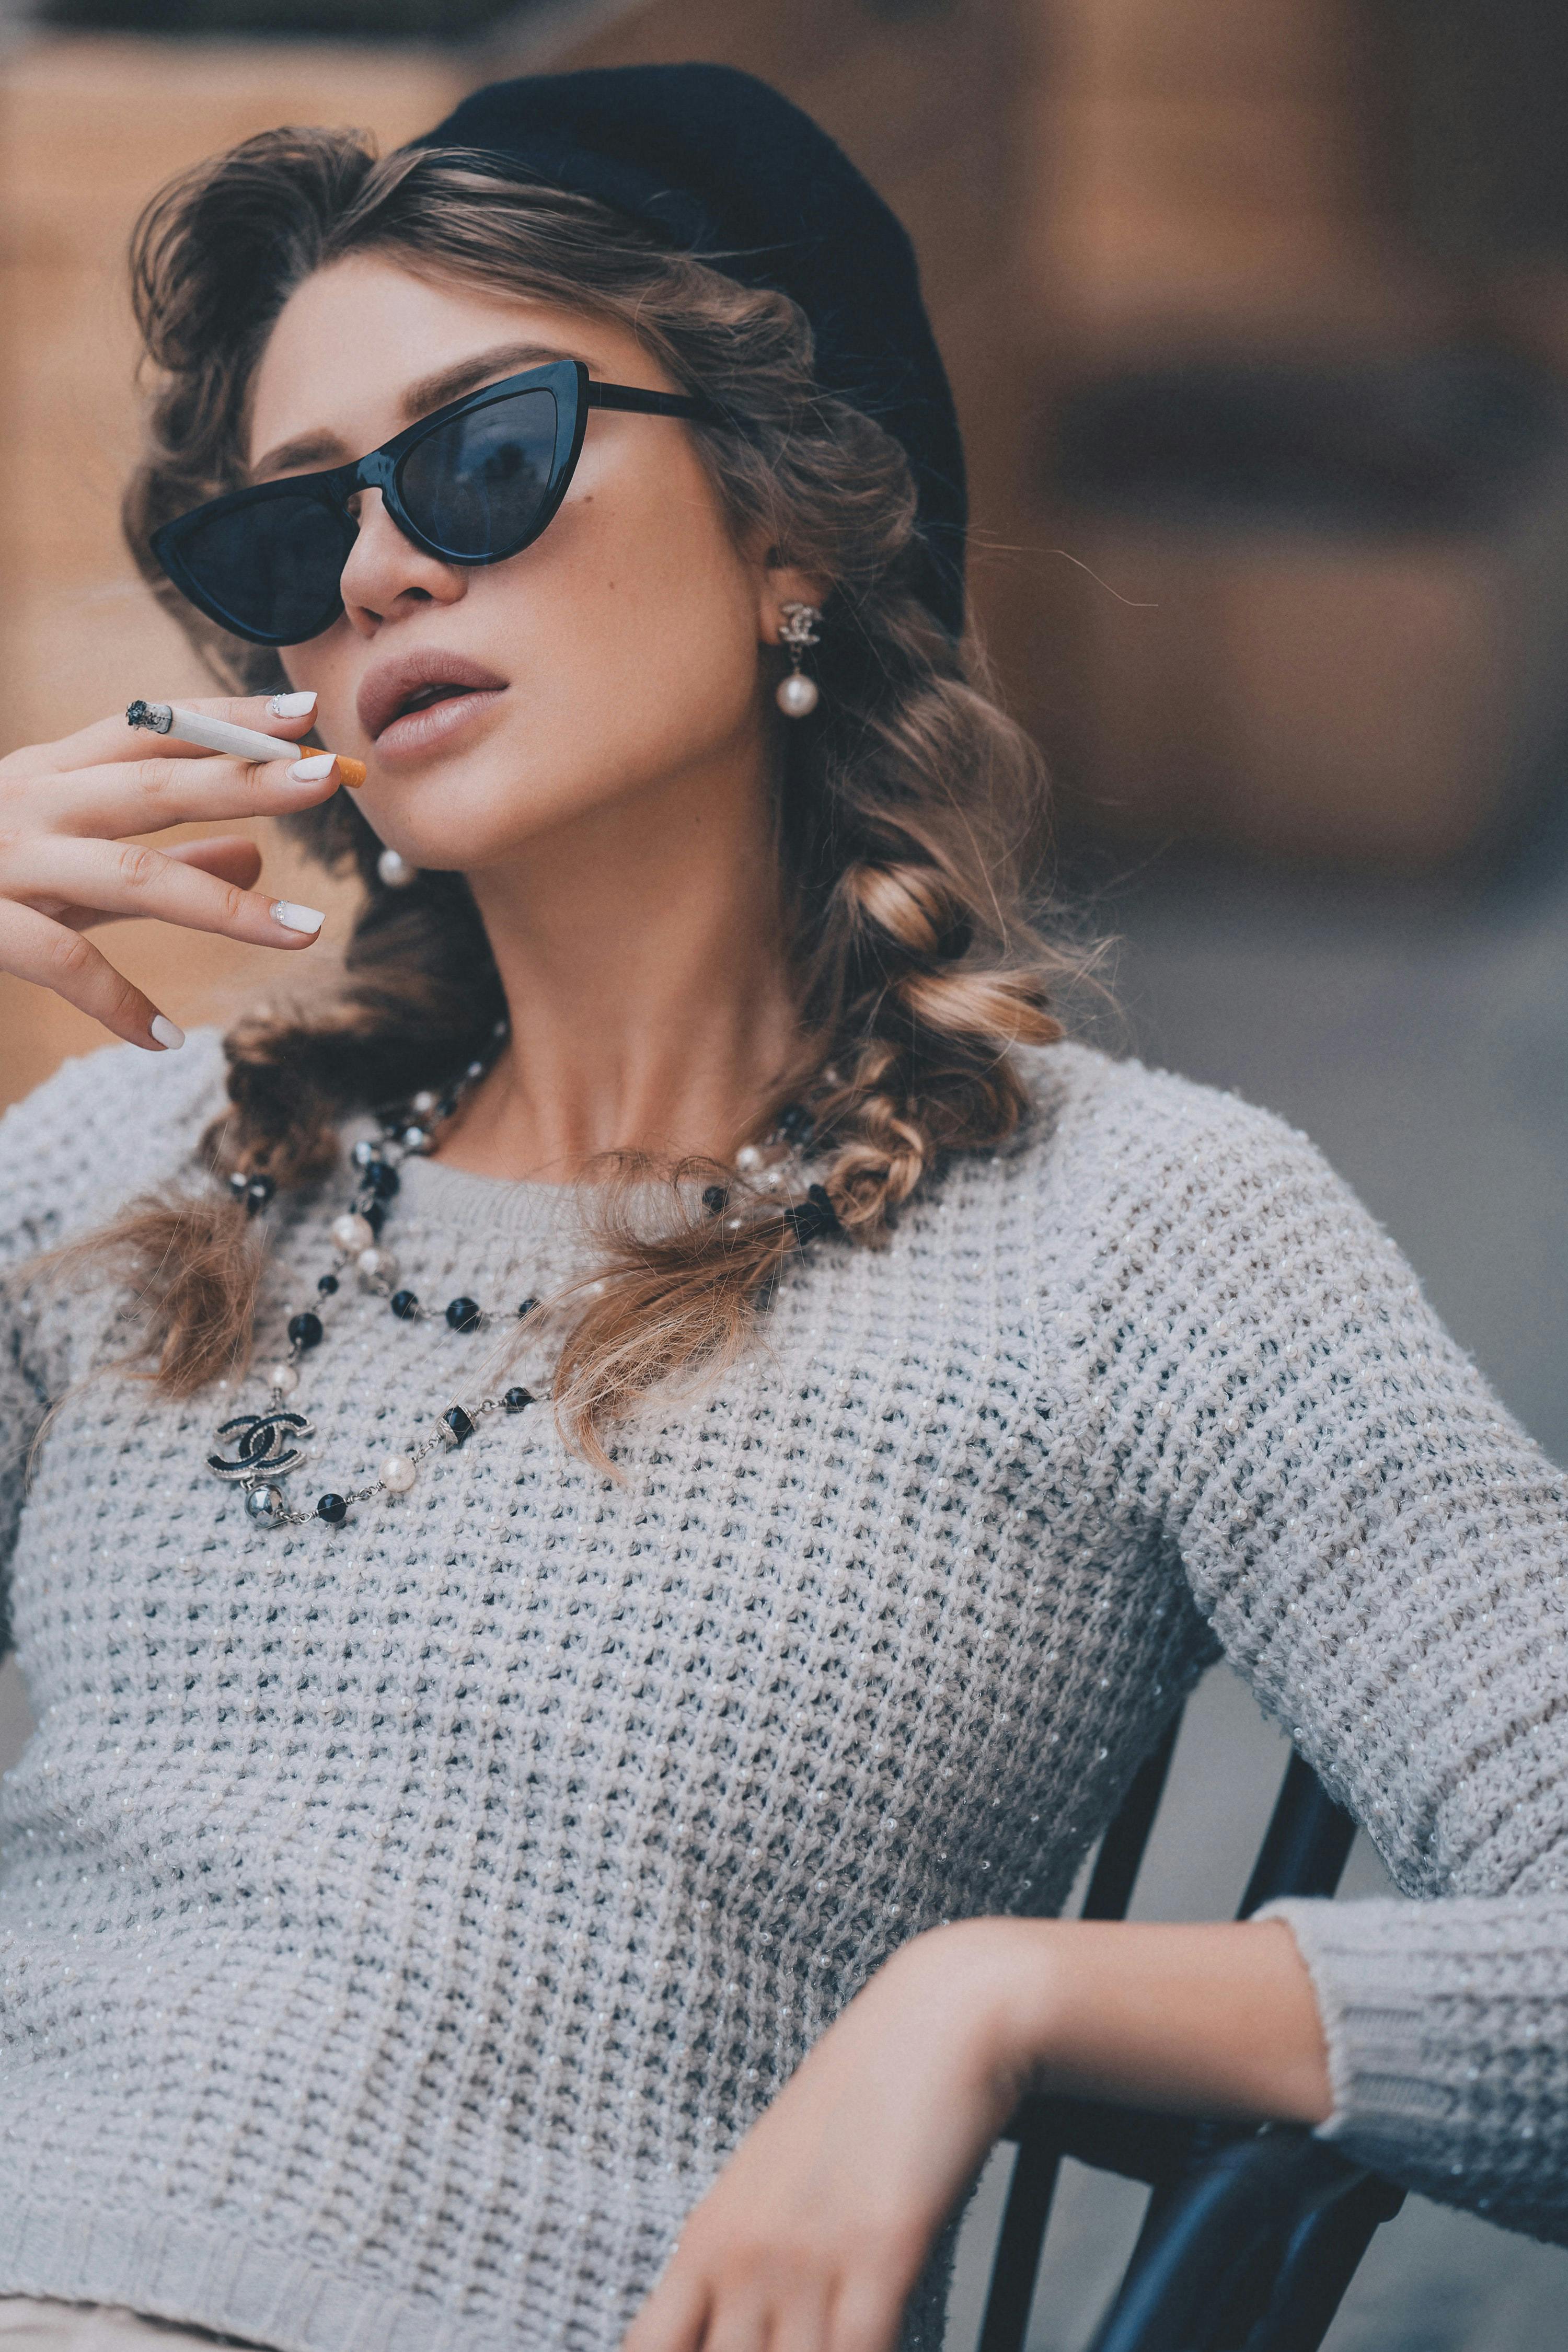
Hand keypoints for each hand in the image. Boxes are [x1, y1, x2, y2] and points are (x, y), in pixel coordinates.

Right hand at [0, 691, 343, 1050]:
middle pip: (156, 785)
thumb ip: (159, 856)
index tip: (306, 715)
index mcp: (50, 774)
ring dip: (225, 904)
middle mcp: (31, 803)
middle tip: (330, 780)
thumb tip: (258, 851)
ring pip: (131, 876)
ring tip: (305, 932)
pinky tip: (166, 1039)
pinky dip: (119, 1002)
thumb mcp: (65, 855)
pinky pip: (60, 961)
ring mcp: (5, 862)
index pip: (153, 730)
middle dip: (247, 780)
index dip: (229, 720)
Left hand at [622, 1915, 1329, 2351]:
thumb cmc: (860, 2104)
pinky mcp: (879, 2253)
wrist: (936, 2022)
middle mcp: (741, 2257)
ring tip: (848, 2337)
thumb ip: (745, 2267)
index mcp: (705, 2242)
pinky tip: (905, 2347)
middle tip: (801, 2343)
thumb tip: (738, 2330)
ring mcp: (805, 2258)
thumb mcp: (774, 2185)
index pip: (646, 2351)